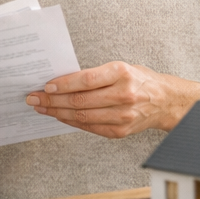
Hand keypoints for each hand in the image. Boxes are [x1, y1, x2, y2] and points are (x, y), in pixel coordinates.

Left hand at [26, 62, 199, 137]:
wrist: (166, 100)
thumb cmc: (138, 79)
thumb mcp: (119, 67)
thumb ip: (94, 74)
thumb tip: (60, 80)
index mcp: (122, 73)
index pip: (86, 80)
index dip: (63, 84)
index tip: (46, 85)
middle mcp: (123, 95)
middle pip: (80, 101)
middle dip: (52, 100)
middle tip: (33, 97)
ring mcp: (123, 116)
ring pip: (82, 117)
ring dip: (57, 113)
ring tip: (41, 107)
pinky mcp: (121, 131)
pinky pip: (90, 128)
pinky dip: (71, 123)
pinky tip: (59, 116)